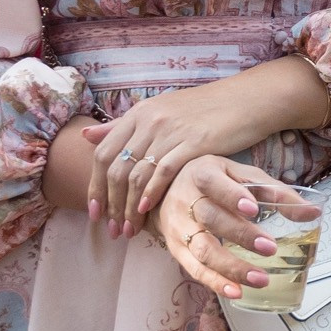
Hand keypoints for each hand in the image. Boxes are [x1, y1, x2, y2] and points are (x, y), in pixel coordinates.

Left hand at [82, 59, 329, 238]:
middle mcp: (149, 121)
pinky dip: (152, 194)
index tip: (94, 212)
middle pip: (116, 168)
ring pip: (137, 174)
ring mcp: (170, 131)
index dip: (95, 186)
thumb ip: (121, 126)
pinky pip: (163, 172)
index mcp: (138, 114)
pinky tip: (148, 211)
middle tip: (112, 229)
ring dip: (129, 207)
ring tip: (130, 229)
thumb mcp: (158, 112)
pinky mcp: (192, 142)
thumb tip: (86, 135)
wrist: (243, 101)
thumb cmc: (201, 111)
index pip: (103, 154)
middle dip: (110, 204)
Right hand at [157, 156, 321, 301]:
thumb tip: (313, 212)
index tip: (253, 208)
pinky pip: (194, 269)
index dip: (231, 195)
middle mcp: (185, 200)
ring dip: (231, 267)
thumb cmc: (212, 181)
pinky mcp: (176, 249)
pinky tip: (235, 292)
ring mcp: (178, 227)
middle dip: (240, 235)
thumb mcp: (240, 175)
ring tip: (259, 279)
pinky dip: (215, 282)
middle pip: (210, 218)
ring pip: (202, 248)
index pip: (213, 183)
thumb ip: (275, 192)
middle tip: (269, 248)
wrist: (164, 191)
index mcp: (202, 173)